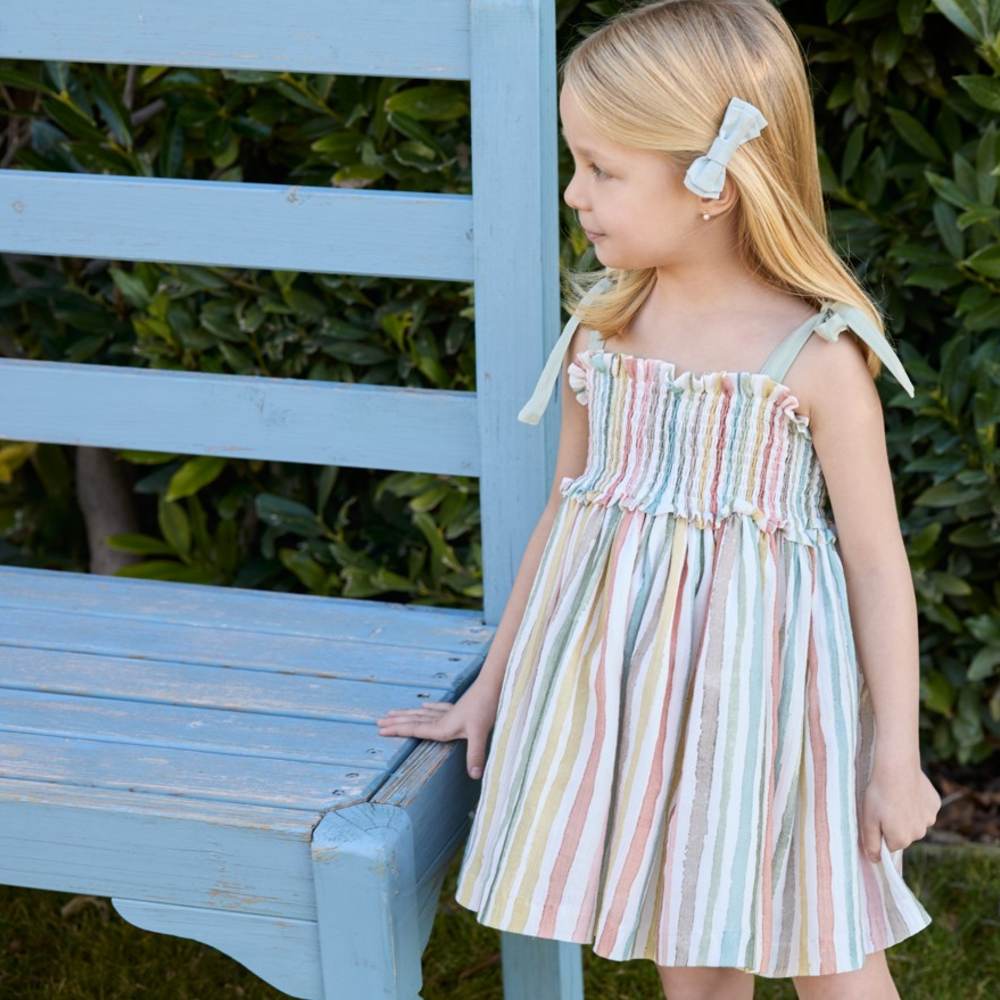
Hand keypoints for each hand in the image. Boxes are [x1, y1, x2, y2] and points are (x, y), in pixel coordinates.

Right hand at [375, 678, 501, 780]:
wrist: (494, 686)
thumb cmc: (486, 708)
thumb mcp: (480, 733)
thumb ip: (475, 754)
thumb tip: (475, 776)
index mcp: (442, 727)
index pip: (415, 729)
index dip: (397, 730)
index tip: (380, 730)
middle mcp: (442, 719)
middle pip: (414, 720)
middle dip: (396, 722)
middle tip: (378, 722)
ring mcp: (450, 712)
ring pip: (423, 713)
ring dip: (407, 714)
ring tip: (393, 713)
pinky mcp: (460, 707)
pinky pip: (439, 708)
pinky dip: (429, 707)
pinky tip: (425, 704)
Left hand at [859, 758, 941, 860]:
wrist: (896, 768)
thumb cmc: (878, 794)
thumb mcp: (867, 820)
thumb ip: (871, 843)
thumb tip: (874, 860)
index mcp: (901, 839)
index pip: (890, 845)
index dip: (881, 832)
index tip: (877, 817)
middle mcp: (919, 834)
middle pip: (904, 834)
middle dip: (895, 824)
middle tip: (885, 805)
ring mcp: (929, 819)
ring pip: (915, 821)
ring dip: (907, 813)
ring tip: (896, 797)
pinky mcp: (935, 804)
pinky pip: (924, 808)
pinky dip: (917, 802)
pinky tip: (909, 791)